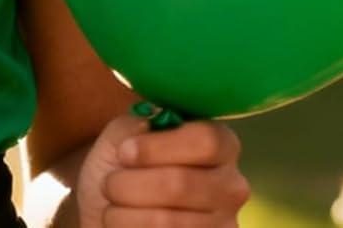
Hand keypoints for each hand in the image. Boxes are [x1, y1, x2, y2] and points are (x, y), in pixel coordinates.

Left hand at [73, 108, 250, 226]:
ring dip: (123, 213)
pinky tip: (126, 225)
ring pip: (166, 221)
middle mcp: (232, 186)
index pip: (206, 140)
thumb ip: (136, 125)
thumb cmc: (122, 167)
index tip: (124, 152)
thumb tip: (148, 127)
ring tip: (114, 207)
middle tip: (110, 184)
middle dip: (128, 184)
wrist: (110, 209)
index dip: (157, 147)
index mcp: (221, 144)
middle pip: (180, 184)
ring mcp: (225, 226)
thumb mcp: (124, 134)